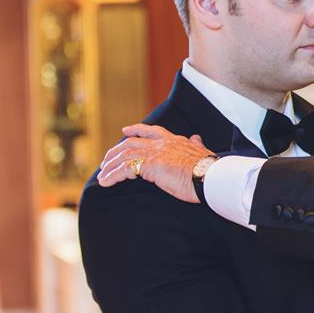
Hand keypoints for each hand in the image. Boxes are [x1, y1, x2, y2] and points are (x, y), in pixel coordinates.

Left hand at [97, 124, 214, 202]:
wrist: (211, 176)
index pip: (151, 130)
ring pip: (124, 155)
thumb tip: (197, 138)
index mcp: (174, 140)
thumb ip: (196, 145)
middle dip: (116, 151)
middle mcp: (161, 144)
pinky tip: (105, 183)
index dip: (136, 129)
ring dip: (110, 165)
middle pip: (131, 142)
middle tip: (106, 160)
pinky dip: (111, 176)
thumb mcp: (202, 152)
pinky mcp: (148, 166)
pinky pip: (123, 169)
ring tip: (103, 175)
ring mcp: (154, 153)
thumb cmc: (209, 170)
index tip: (124, 131)